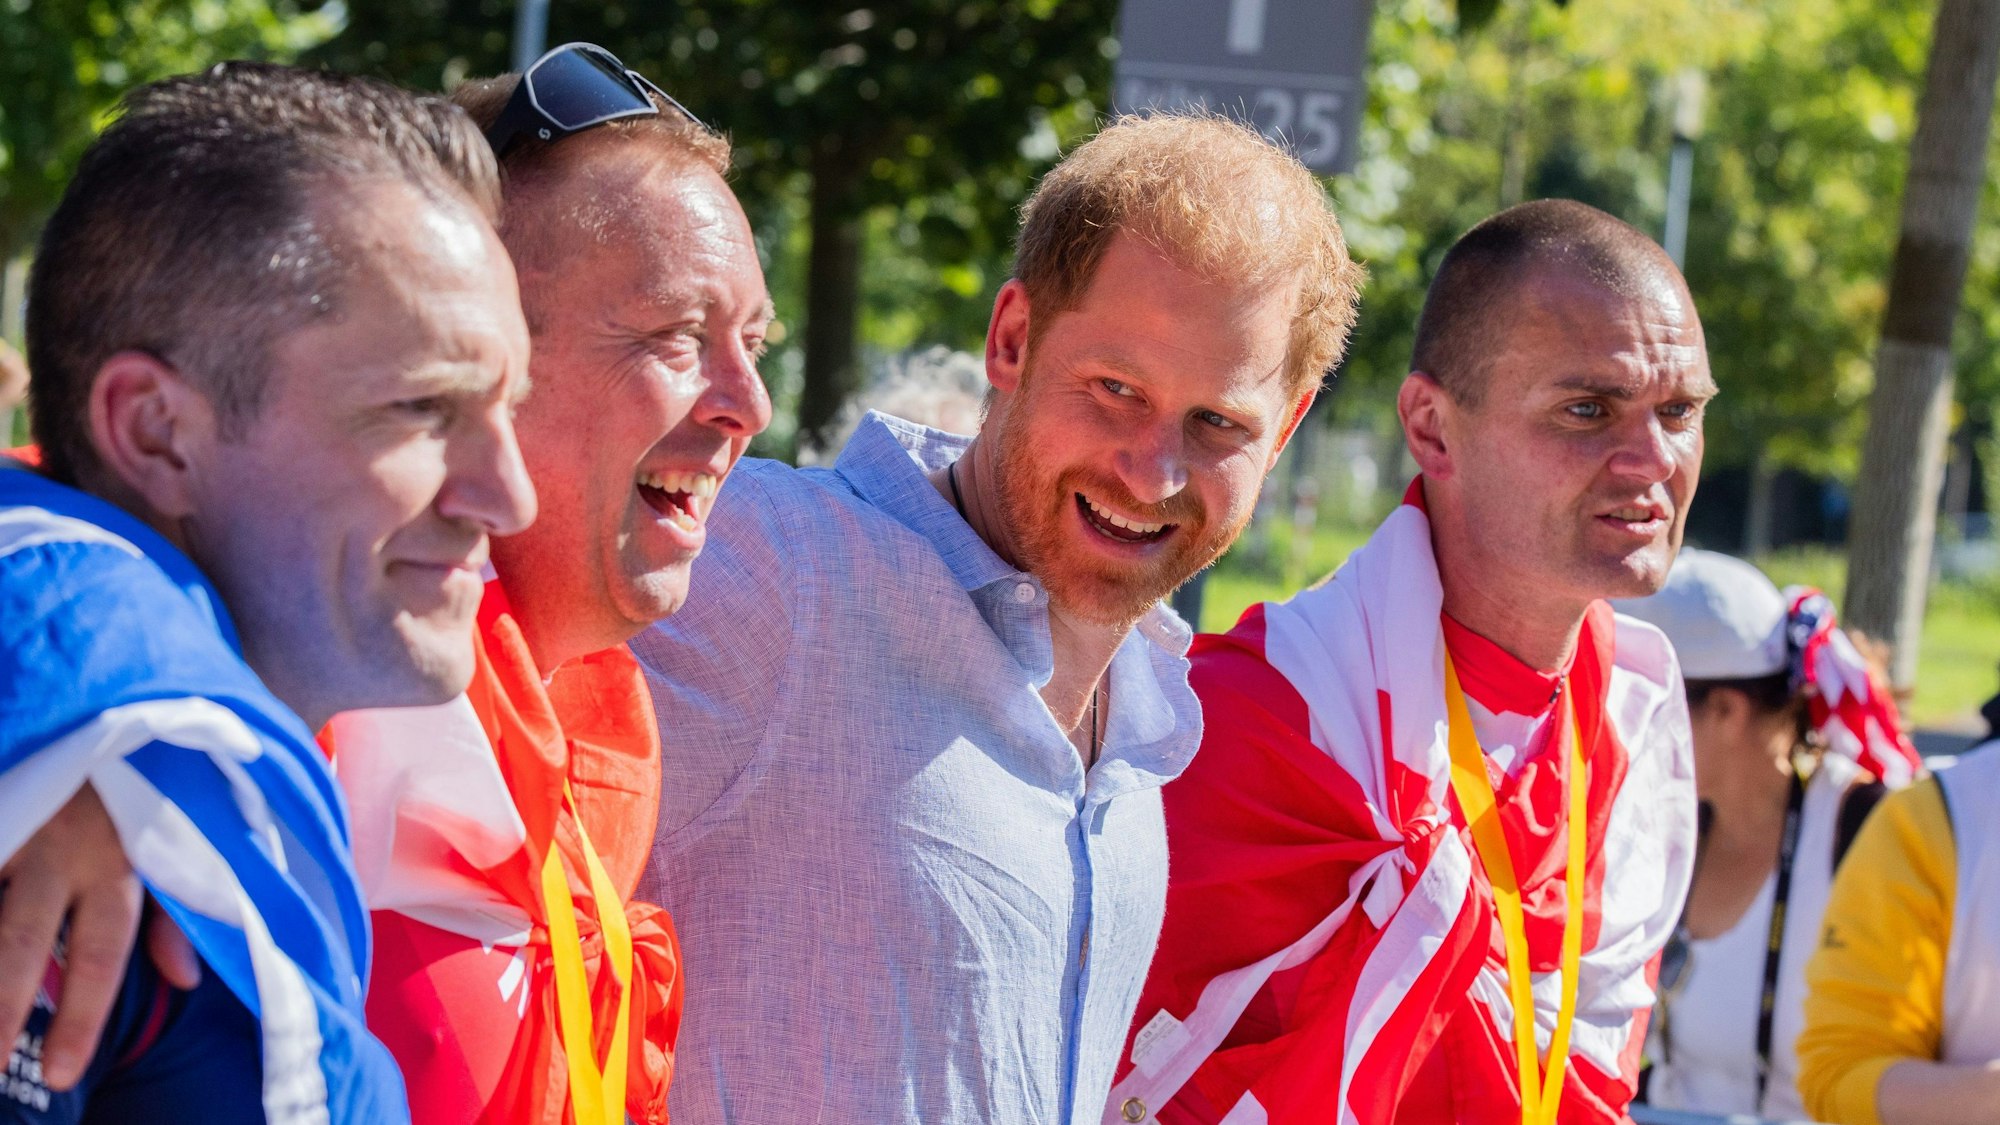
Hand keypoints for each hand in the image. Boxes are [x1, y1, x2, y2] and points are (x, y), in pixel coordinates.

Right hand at [0, 784, 196, 1089]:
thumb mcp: (179, 838)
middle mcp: (61, 849)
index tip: (59, 1073)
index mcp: (120, 861)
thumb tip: (187, 981)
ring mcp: (16, 824)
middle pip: (22, 938)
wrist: (106, 696)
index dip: (81, 1017)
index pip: (104, 952)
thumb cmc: (146, 778)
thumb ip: (178, 909)